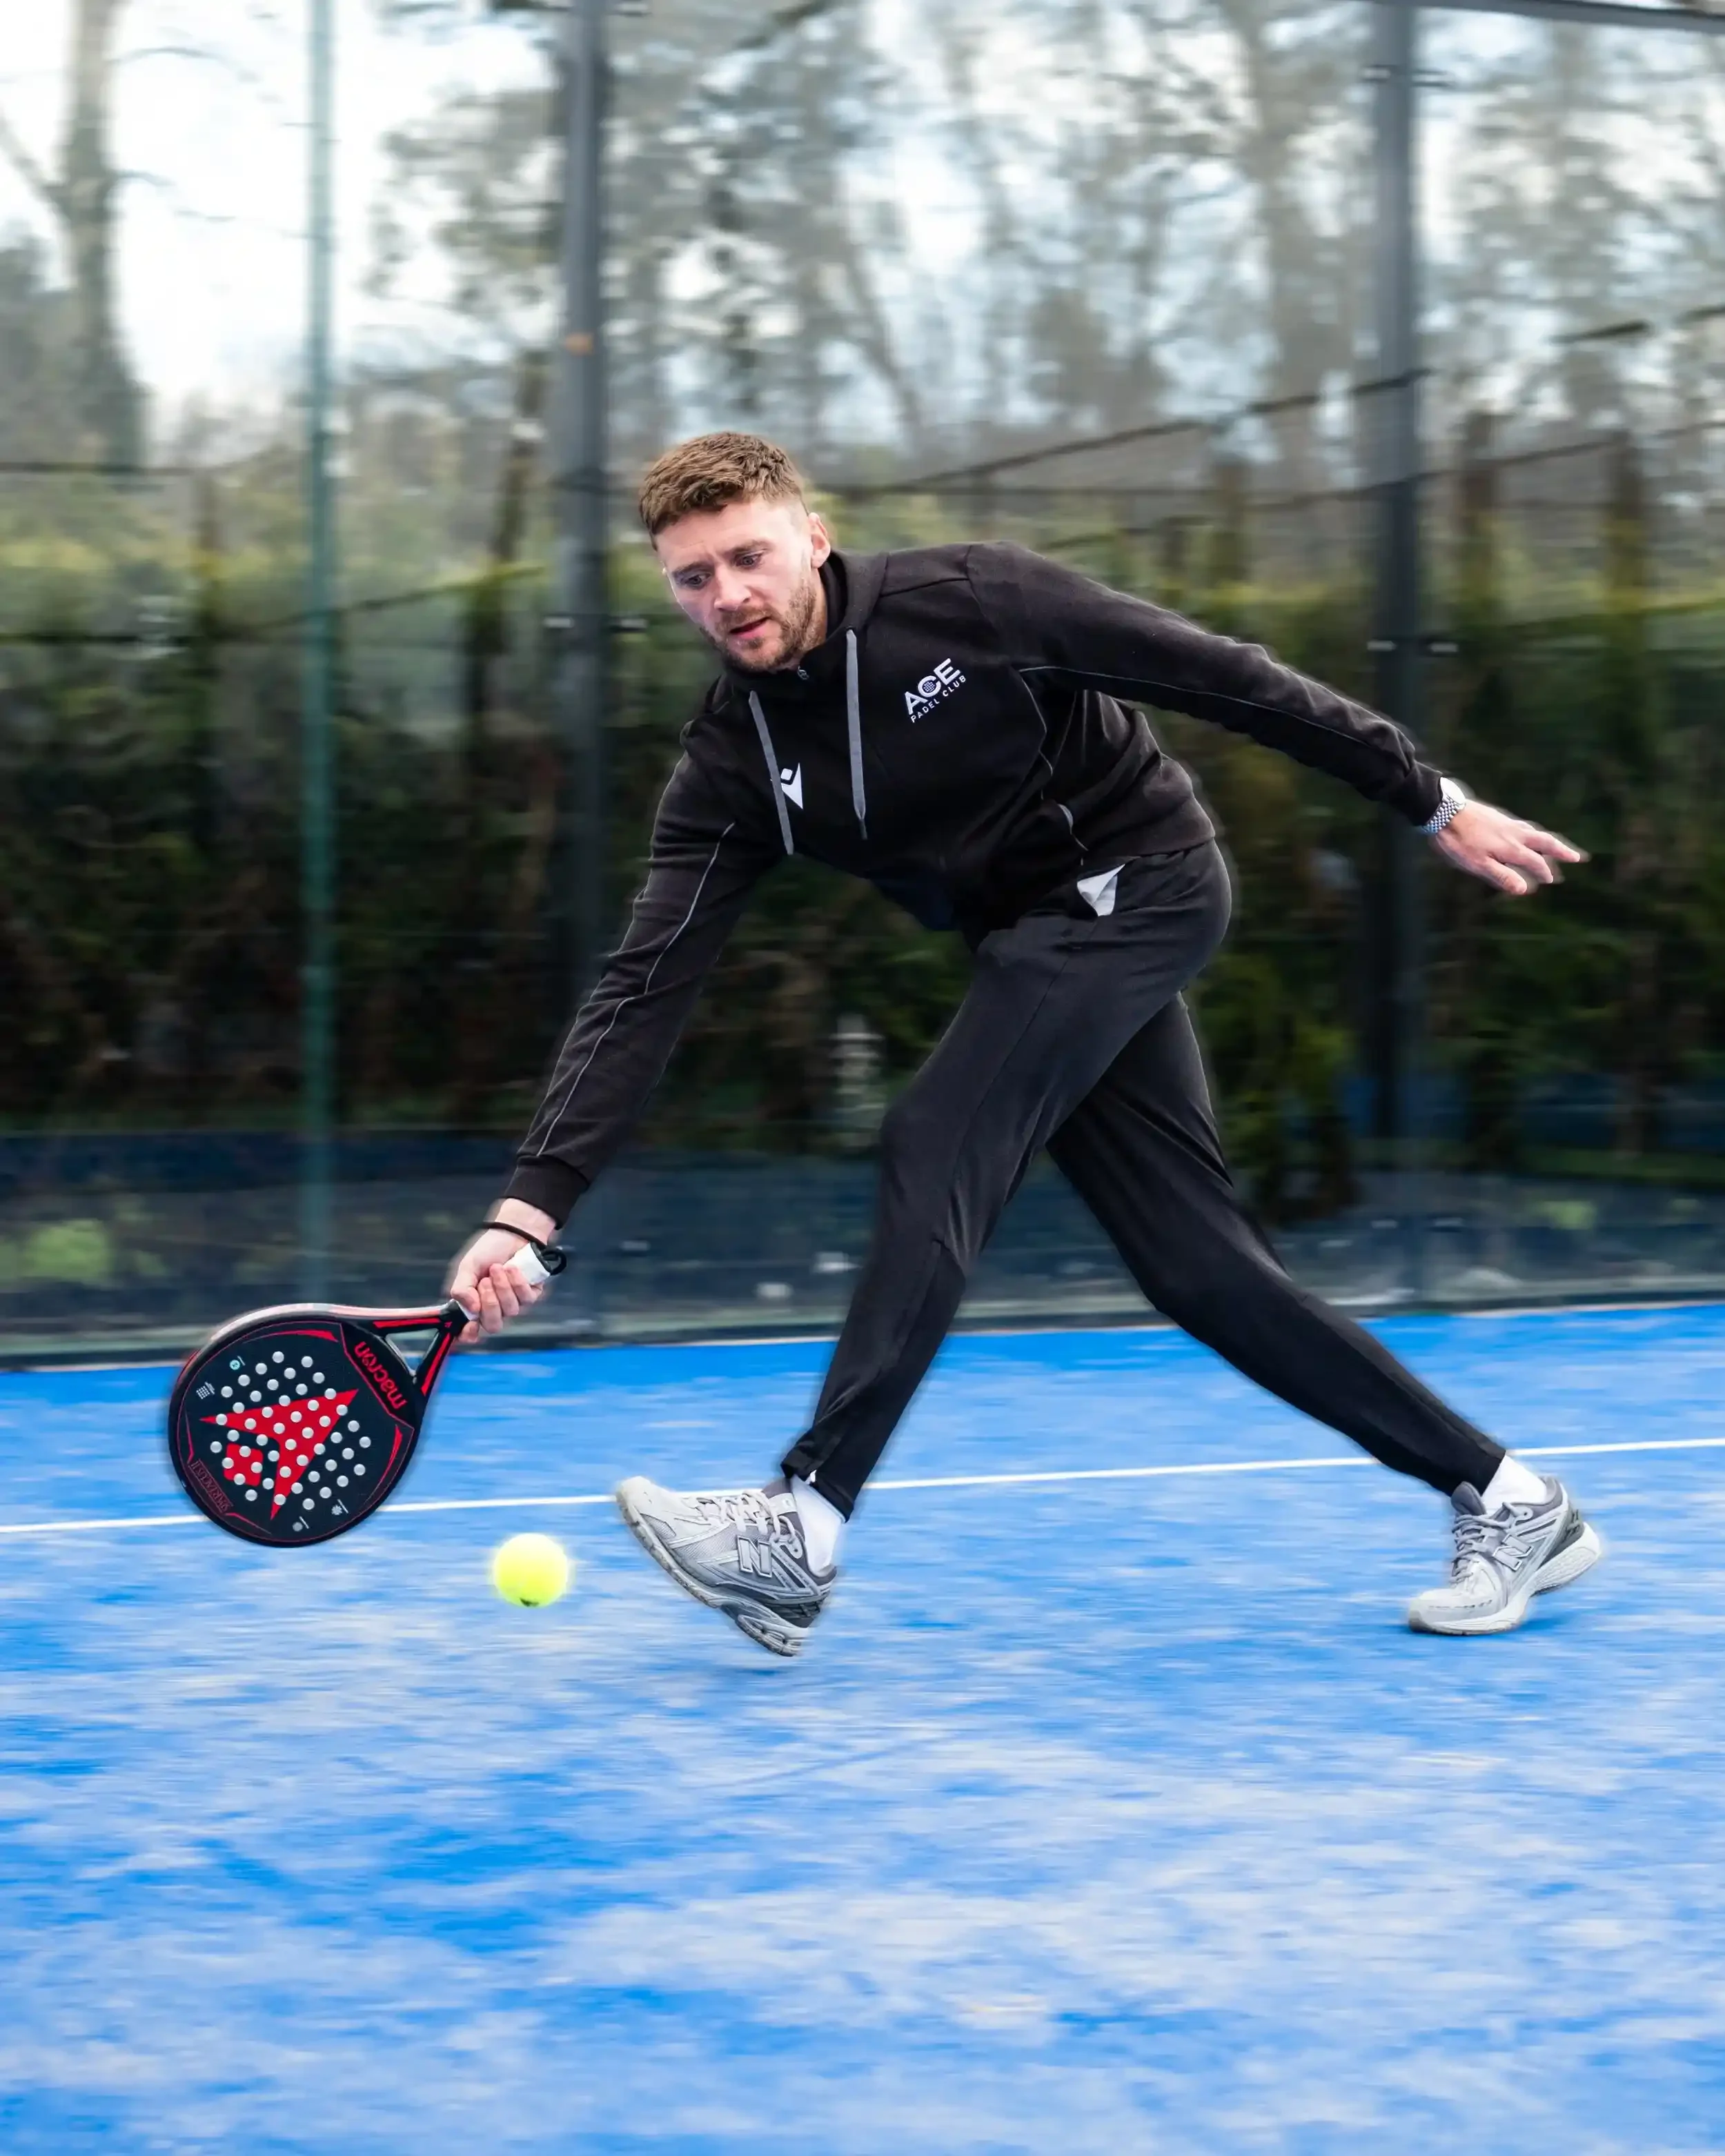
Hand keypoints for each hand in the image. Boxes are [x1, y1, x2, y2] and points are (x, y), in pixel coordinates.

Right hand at [447, 1202, 557, 1344]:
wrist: (512, 1233)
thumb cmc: (488, 1251)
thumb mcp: (467, 1267)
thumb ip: (461, 1289)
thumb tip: (472, 1311)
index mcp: (474, 1305)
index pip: (470, 1331)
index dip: (469, 1335)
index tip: (470, 1327)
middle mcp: (494, 1309)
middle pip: (493, 1325)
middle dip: (489, 1303)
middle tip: (485, 1281)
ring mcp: (513, 1303)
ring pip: (510, 1311)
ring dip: (503, 1287)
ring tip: (498, 1268)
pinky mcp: (531, 1295)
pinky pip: (526, 1299)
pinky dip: (518, 1282)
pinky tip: (513, 1268)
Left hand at [1430, 800, 1585, 895]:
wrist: (1444, 810)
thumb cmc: (1458, 841)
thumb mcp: (1478, 864)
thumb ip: (1501, 876)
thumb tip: (1525, 890)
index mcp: (1511, 847)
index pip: (1535, 862)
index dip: (1544, 872)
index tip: (1552, 880)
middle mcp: (1514, 833)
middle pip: (1545, 842)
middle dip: (1562, 851)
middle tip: (1579, 857)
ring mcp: (1507, 823)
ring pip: (1535, 832)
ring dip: (1549, 841)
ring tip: (1557, 847)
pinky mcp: (1498, 817)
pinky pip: (1523, 826)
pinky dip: (1533, 833)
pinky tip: (1527, 834)